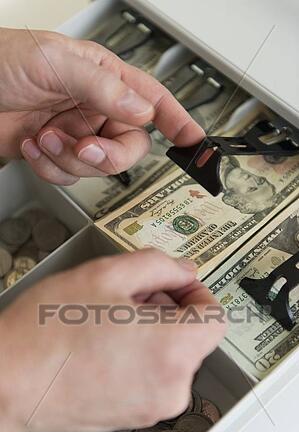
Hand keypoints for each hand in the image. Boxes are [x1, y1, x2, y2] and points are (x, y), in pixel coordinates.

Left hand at [0, 28, 203, 184]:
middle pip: (129, 147)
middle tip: (87, 148)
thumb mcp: (55, 63)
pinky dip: (50, 168)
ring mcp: (76, 133)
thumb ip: (103, 87)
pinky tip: (35, 146)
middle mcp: (94, 109)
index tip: (194, 141)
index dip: (178, 121)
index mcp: (104, 80)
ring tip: (47, 137)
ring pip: (97, 167)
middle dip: (107, 156)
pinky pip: (69, 176)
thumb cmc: (0, 61)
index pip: (153, 100)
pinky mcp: (57, 154)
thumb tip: (142, 111)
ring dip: (69, 160)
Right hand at [0, 249, 224, 431]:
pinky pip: (153, 376)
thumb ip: (158, 265)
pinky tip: (104, 342)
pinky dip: (140, 354)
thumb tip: (183, 271)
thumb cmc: (48, 333)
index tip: (176, 283)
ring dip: (151, 331)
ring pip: (171, 355)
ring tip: (109, 318)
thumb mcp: (107, 274)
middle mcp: (171, 386)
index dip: (196, 292)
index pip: (215, 316)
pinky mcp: (133, 415)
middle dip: (167, 308)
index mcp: (173, 350)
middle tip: (130, 294)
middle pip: (192, 335)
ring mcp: (152, 406)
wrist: (8, 381)